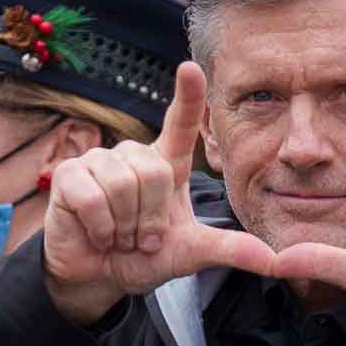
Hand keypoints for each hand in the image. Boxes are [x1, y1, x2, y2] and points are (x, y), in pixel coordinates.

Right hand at [43, 61, 274, 323]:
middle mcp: (132, 155)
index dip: (186, 96)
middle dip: (151, 219)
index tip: (190, 66)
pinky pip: (93, 198)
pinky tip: (97, 235)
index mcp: (165, 164)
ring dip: (125, 226)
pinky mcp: (69, 176)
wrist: (98, 278)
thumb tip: (275, 260)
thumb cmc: (142, 257)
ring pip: (124, 184)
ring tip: (119, 236)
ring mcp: (98, 162)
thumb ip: (229, 250)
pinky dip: (101, 228)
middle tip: (141, 239)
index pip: (179, 123)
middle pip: (154, 173)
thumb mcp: (190, 253)